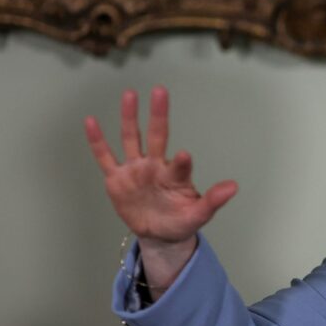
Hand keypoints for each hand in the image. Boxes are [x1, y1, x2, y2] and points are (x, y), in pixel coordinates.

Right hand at [85, 86, 236, 288]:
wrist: (158, 234)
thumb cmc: (181, 220)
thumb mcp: (198, 215)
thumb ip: (213, 201)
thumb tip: (234, 186)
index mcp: (176, 176)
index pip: (179, 166)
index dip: (182, 162)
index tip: (184, 156)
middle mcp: (155, 166)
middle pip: (157, 136)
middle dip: (158, 115)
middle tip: (160, 91)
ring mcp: (135, 170)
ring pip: (131, 139)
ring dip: (129, 117)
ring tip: (130, 94)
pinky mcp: (116, 178)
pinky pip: (105, 157)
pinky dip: (97, 140)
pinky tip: (91, 121)